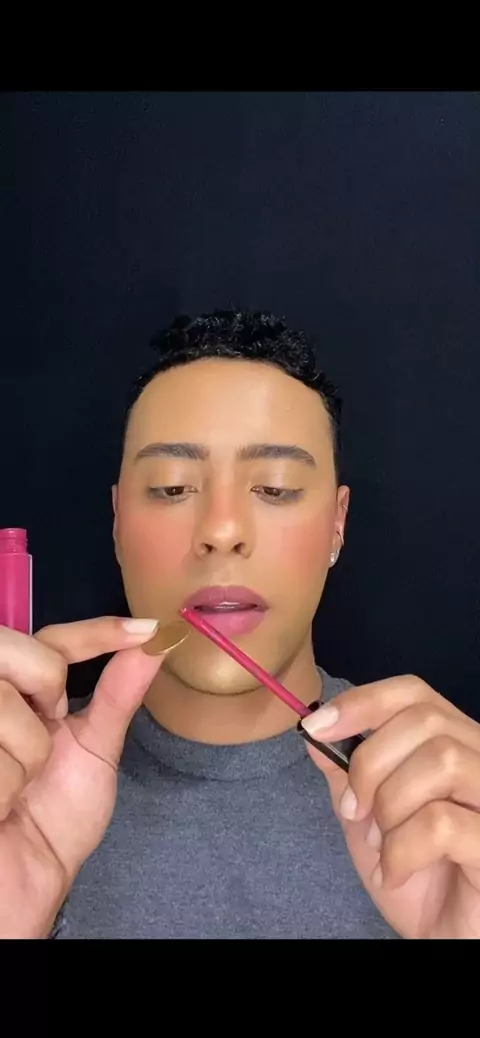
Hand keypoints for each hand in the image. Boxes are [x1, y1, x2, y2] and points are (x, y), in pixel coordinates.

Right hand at [0, 617, 164, 937]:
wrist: (28, 880)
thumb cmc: (56, 817)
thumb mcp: (95, 751)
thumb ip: (117, 695)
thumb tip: (154, 644)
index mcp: (22, 690)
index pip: (53, 639)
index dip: (97, 631)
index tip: (148, 630)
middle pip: (21, 651)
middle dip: (46, 689)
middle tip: (46, 733)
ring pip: (6, 705)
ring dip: (25, 759)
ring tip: (16, 786)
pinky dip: (5, 787)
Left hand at [301, 675, 479, 938]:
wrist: (444, 936)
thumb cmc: (417, 877)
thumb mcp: (369, 821)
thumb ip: (346, 775)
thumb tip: (314, 731)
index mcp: (455, 744)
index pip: (415, 693)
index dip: (363, 702)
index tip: (317, 728)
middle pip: (424, 720)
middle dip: (371, 765)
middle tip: (355, 811)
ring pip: (442, 760)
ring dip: (392, 804)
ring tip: (381, 843)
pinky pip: (444, 823)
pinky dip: (403, 850)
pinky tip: (397, 874)